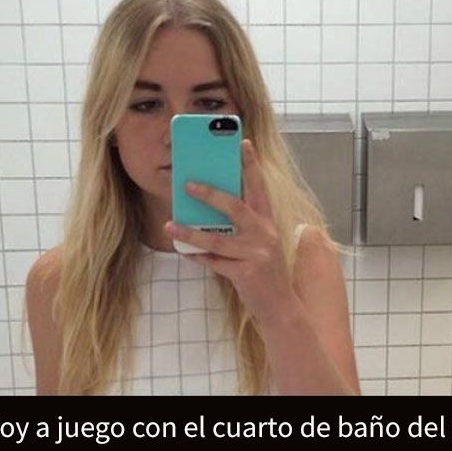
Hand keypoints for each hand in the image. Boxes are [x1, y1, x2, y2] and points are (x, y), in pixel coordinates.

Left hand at [164, 140, 295, 323]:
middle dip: (209, 194)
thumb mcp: (260, 245)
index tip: (243, 143)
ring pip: (217, 240)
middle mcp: (265, 235)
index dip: (251, 165)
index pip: (260, 188)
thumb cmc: (265, 272)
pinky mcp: (246, 274)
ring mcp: (256, 255)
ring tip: (169, 226)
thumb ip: (243, 228)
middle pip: (234, 208)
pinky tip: (184, 251)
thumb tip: (209, 212)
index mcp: (268, 224)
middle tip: (187, 184)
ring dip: (190, 232)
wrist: (281, 307)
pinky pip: (215, 263)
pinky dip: (198, 257)